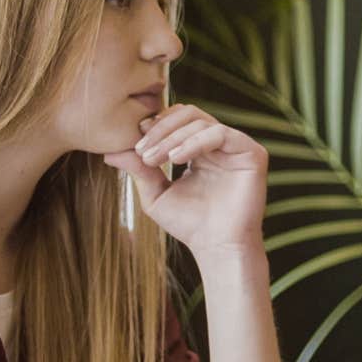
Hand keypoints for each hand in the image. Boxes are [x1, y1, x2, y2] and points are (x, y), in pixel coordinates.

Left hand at [103, 104, 266, 255]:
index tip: (135, 145)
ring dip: (172, 137)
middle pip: (188, 114)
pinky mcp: (252, 153)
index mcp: (199, 149)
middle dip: (161, 129)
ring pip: (201, 122)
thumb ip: (138, 170)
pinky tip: (176, 159)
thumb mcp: (155, 194)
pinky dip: (194, 142)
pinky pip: (220, 134)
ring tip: (156, 158)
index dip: (155, 127)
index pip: (177, 121)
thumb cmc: (189, 224)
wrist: (216, 247)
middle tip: (143, 150)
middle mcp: (219, 144)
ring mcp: (237, 146)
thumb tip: (109, 152)